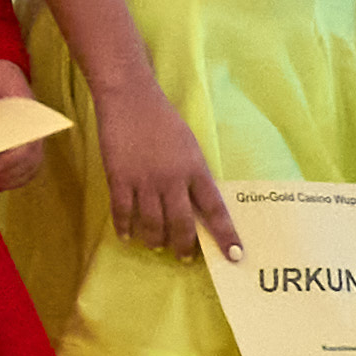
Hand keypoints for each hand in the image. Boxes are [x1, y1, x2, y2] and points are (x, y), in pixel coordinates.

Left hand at [0, 56, 51, 193]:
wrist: (4, 65)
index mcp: (27, 115)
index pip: (24, 148)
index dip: (7, 164)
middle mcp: (37, 128)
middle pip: (28, 162)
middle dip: (5, 176)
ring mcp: (36, 135)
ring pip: (31, 167)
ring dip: (10, 180)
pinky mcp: (31, 140)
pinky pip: (31, 165)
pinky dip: (17, 177)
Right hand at [88, 78, 242, 260]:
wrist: (130, 98)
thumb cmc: (162, 119)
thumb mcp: (189, 146)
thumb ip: (193, 174)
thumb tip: (195, 202)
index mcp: (195, 170)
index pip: (216, 210)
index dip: (225, 235)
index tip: (235, 255)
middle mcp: (173, 179)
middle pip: (182, 223)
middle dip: (184, 245)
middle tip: (184, 257)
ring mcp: (145, 180)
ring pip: (152, 222)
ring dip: (155, 239)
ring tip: (156, 246)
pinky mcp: (119, 177)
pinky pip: (122, 210)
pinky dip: (124, 227)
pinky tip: (126, 236)